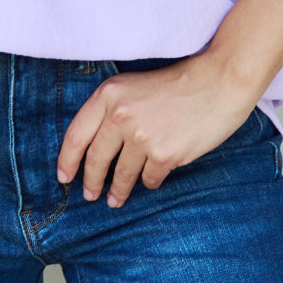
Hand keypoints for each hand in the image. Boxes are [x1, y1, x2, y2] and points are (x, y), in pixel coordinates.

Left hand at [55, 52, 256, 207]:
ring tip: (115, 200)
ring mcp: (142, 137)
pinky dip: (148, 182)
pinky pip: (148, 179)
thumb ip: (112, 110)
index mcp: (109, 94)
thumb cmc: (178, 82)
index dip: (67, 161)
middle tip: (90, 195)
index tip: (64, 177)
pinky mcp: (164, 155)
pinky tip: (150, 180)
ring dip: (117, 191)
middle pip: (95, 159)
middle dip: (90, 182)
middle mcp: (120, 116)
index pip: (76, 135)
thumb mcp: (134, 86)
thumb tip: (95, 146)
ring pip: (121, 174)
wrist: (219, 81)